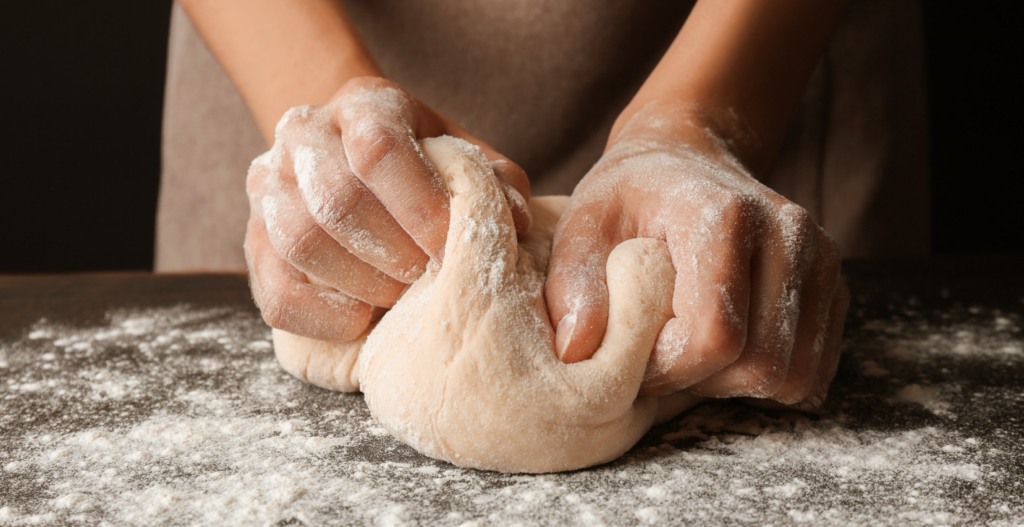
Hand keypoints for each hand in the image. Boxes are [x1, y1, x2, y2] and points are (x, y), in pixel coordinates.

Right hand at [245, 77, 530, 340]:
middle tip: (429, 278)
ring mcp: (269, 185)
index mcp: (363, 104)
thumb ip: (494, 182)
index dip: (420, 207)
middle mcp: (304, 134)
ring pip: (300, 242)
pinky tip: (363, 319)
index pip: (379, 150)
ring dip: (362, 282)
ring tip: (399, 296)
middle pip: (336, 200)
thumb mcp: (463, 158)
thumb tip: (518, 220)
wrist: (355, 159)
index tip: (451, 248)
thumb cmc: (424, 167)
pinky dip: (323, 316)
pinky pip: (275, 292)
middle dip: (394, 253)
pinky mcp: (253, 241)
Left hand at [546, 104, 848, 407]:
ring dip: (737, 386)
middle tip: (662, 358)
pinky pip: (814, 369)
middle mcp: (788, 233)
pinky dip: (769, 378)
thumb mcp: (582, 226)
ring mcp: (820, 258)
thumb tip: (576, 350)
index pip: (715, 337)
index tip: (635, 356)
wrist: (686, 158)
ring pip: (794, 376)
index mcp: (725, 216)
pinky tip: (728, 351)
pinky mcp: (834, 283)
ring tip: (692, 352)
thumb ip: (574, 285)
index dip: (669, 369)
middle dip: (703, 383)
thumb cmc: (628, 196)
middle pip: (761, 364)